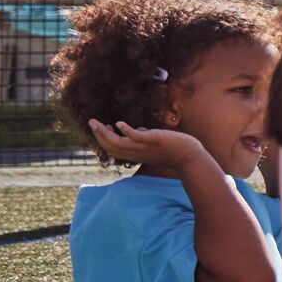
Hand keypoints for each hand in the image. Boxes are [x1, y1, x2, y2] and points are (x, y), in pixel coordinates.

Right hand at [88, 118, 218, 177]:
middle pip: (111, 147)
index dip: (104, 140)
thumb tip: (138, 130)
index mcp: (136, 154)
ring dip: (105, 133)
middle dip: (99, 135)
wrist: (190, 158)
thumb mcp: (154, 144)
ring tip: (97, 122)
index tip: (100, 129)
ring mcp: (144, 147)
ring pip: (118, 143)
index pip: (114, 149)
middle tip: (91, 123)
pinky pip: (136, 137)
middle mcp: (137, 153)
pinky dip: (126, 131)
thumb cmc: (174, 151)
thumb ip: (144, 138)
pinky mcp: (154, 141)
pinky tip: (119, 123)